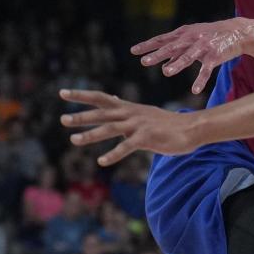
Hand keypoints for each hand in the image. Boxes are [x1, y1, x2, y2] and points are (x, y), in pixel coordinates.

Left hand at [61, 89, 198, 166]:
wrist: (191, 128)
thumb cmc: (167, 123)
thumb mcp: (144, 113)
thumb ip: (127, 110)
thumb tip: (115, 101)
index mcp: (128, 108)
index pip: (101, 98)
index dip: (81, 95)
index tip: (63, 93)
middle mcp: (131, 113)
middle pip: (102, 112)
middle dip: (81, 116)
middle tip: (63, 119)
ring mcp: (138, 125)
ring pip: (110, 128)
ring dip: (91, 134)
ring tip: (74, 140)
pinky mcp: (147, 138)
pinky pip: (126, 147)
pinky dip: (113, 154)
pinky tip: (102, 161)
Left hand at [130, 20, 247, 93]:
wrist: (237, 32)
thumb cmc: (211, 37)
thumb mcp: (192, 40)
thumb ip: (177, 52)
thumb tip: (163, 67)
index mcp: (183, 34)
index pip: (162, 40)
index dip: (148, 45)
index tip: (133, 51)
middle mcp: (191, 39)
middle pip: (171, 47)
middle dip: (157, 55)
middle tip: (144, 62)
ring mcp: (203, 47)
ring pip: (188, 57)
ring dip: (177, 65)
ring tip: (167, 73)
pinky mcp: (215, 56)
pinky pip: (206, 70)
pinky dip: (201, 80)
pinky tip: (195, 90)